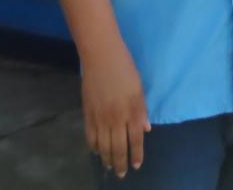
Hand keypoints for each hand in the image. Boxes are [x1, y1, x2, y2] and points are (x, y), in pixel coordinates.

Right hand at [80, 39, 149, 177]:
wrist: (101, 57)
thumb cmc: (125, 69)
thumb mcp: (139, 88)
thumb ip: (141, 111)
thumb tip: (145, 130)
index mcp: (131, 111)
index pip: (135, 139)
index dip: (136, 154)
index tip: (137, 165)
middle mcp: (115, 118)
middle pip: (118, 147)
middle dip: (121, 162)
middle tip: (122, 174)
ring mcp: (99, 117)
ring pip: (103, 145)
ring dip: (107, 158)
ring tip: (110, 167)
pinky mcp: (87, 114)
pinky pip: (90, 136)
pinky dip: (94, 147)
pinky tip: (97, 152)